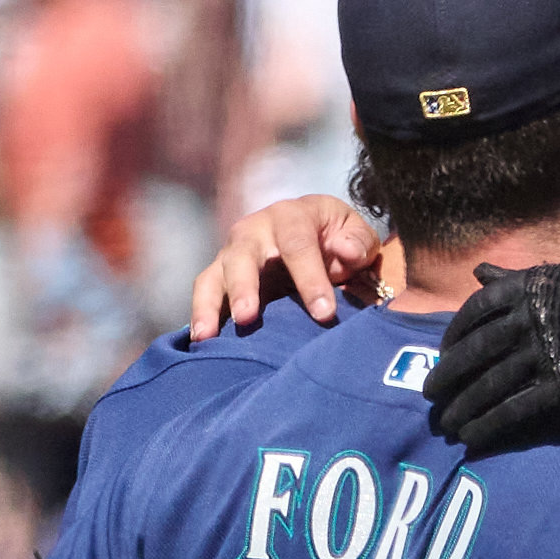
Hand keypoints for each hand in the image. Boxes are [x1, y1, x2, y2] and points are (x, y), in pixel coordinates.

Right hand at [190, 193, 388, 337]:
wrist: (320, 239)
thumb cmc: (341, 240)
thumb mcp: (358, 236)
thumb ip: (357, 243)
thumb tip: (345, 251)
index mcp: (292, 215)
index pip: (297, 245)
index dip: (309, 279)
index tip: (324, 314)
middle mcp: (255, 230)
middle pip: (244, 255)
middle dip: (244, 287)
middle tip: (248, 318)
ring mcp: (233, 252)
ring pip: (215, 275)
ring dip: (210, 305)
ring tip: (209, 335)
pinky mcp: (221, 275)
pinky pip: (206, 293)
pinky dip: (201, 316)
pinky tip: (201, 342)